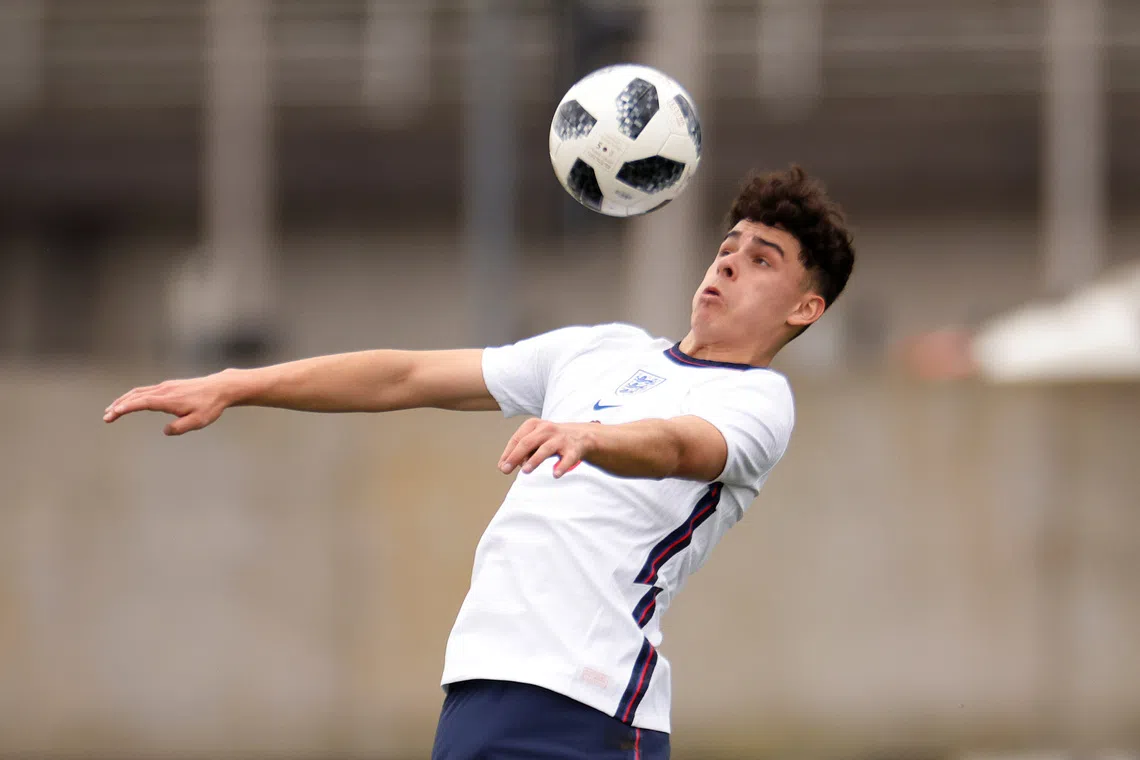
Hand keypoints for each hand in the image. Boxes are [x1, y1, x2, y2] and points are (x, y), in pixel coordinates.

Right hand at [103, 371, 237, 435]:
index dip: (127, 407)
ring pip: (138, 391)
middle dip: (119, 406)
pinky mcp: (168, 386)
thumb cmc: (210, 406)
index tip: (114, 413)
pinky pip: (145, 390)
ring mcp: (165, 386)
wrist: (220, 388)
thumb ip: (180, 428)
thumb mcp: (198, 422)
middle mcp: (164, 390)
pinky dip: (133, 396)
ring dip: (123, 400)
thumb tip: (165, 431)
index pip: (143, 402)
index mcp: (169, 399)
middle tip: (106, 417)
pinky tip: (129, 402)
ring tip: (111, 410)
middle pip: (135, 396)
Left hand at [498, 419, 597, 478]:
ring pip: (546, 449)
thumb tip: (505, 465)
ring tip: (525, 471)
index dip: (508, 453)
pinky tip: (555, 474)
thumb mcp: (535, 438)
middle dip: (515, 456)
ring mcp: (560, 439)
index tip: (502, 466)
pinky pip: (567, 459)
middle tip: (506, 470)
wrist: (581, 435)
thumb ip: (521, 450)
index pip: (518, 439)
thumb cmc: (551, 439)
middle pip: (528, 442)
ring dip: (535, 460)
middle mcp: (547, 429)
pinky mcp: (573, 449)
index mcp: (534, 424)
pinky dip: (561, 466)